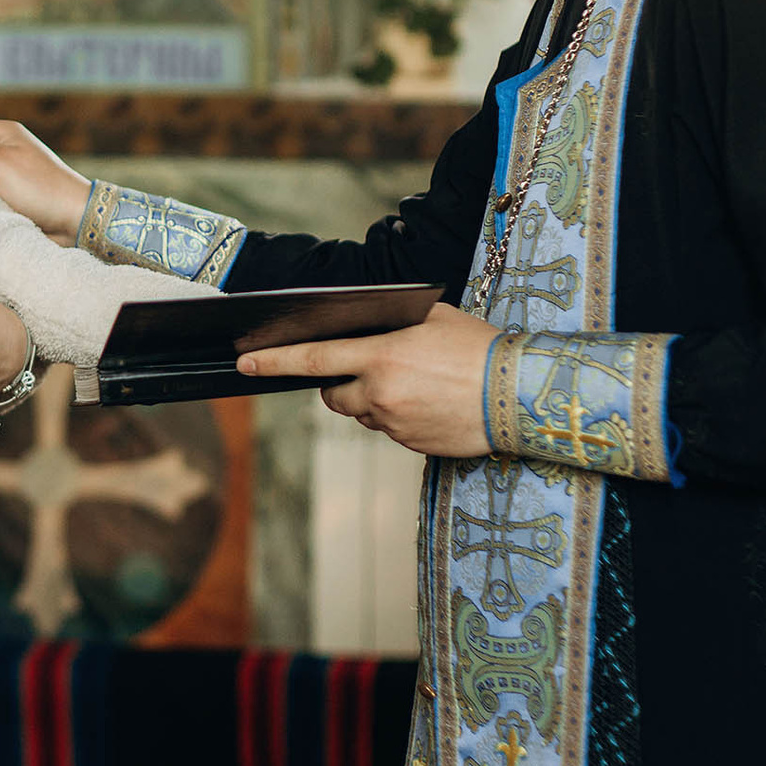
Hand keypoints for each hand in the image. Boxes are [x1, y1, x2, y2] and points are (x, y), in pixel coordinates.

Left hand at [239, 303, 499, 458]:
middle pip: (332, 394)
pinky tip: (428, 402)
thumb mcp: (434, 319)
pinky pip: (389, 430)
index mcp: (381, 356)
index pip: (313, 359)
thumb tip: (367, 329)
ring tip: (414, 383)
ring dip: (372, 400)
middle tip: (367, 369)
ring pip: (362, 413)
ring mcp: (395, 424)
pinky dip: (399, 416)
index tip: (244, 362)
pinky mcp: (410, 445)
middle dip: (338, 384)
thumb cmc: (480, 349)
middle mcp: (380, 393)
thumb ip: (392, 326)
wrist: (521, 396)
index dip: (274, 361)